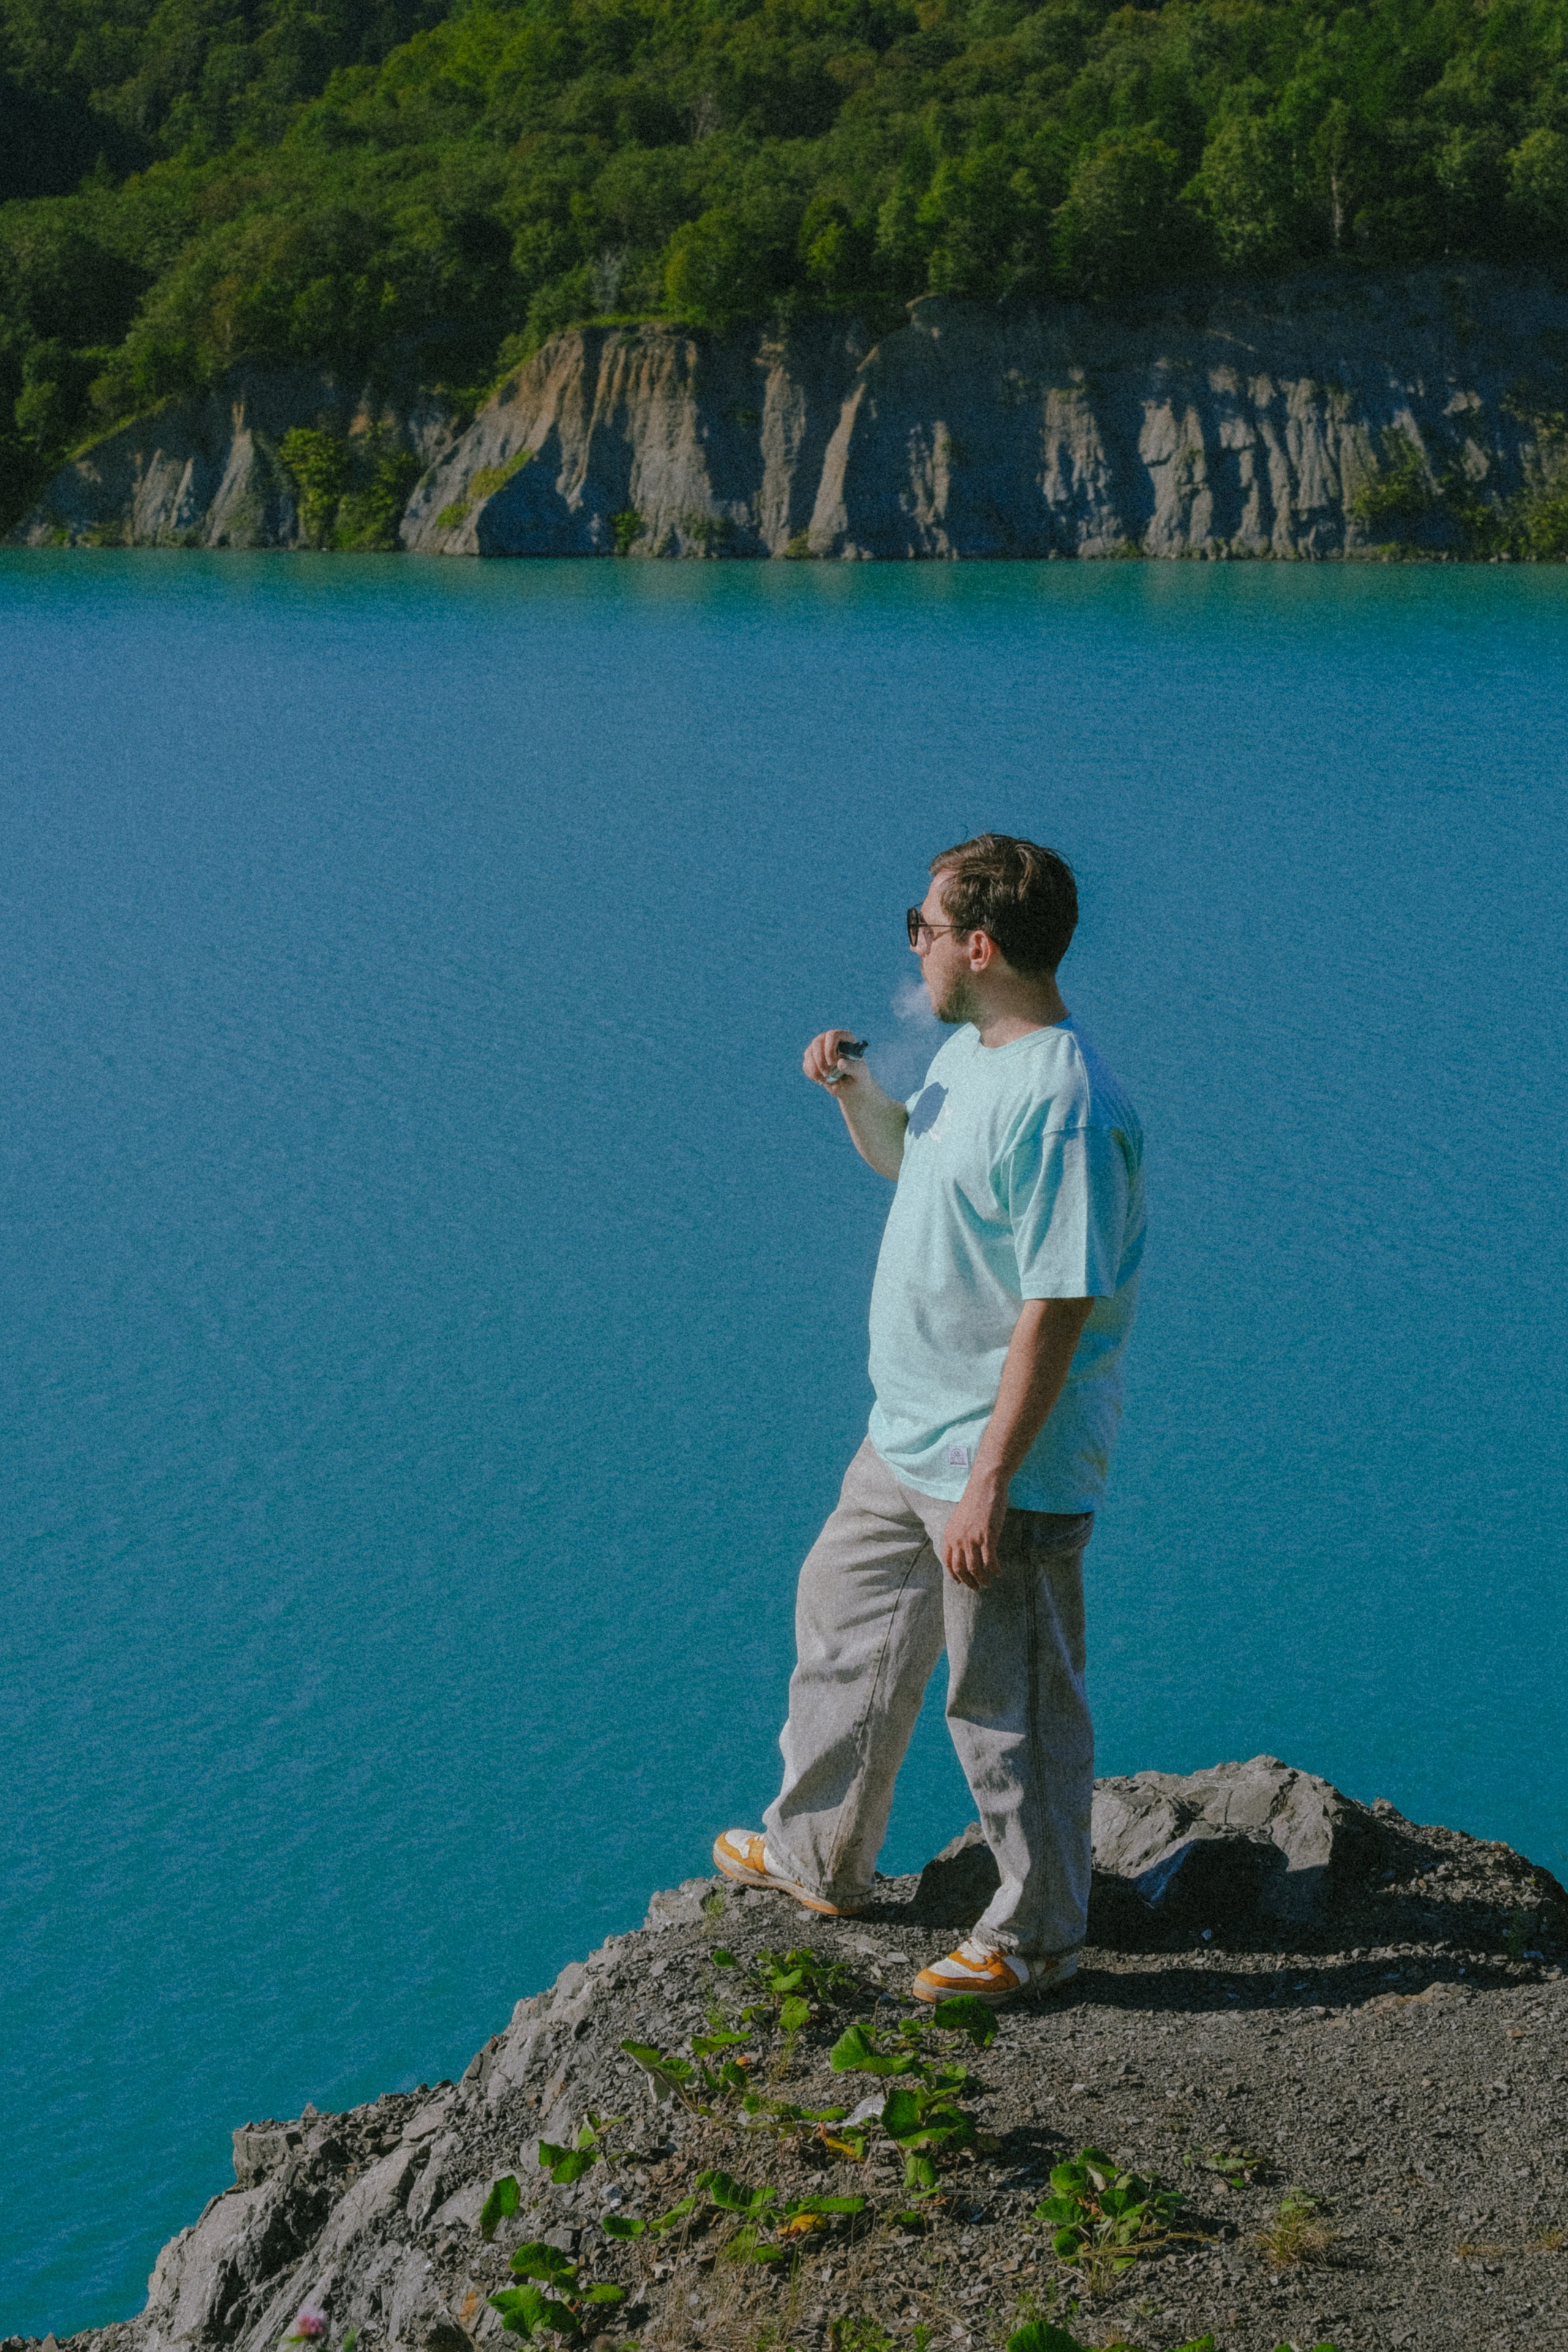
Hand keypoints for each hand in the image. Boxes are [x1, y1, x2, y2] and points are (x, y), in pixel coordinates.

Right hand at [803, 1029, 864, 1089]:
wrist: (852, 1087)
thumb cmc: (859, 1077)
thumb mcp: (860, 1073)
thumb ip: (853, 1068)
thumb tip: (840, 1063)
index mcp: (845, 1038)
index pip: (833, 1035)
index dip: (830, 1048)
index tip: (832, 1063)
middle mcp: (831, 1040)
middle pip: (817, 1042)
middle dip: (820, 1060)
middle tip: (827, 1074)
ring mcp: (820, 1049)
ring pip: (809, 1053)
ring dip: (815, 1069)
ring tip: (825, 1080)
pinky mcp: (812, 1060)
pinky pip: (806, 1064)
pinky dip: (812, 1074)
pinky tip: (821, 1080)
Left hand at [941, 1471, 1009, 1589]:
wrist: (985, 1485)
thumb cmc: (975, 1500)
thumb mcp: (960, 1519)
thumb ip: (959, 1534)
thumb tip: (963, 1549)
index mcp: (949, 1535)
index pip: (948, 1562)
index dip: (954, 1575)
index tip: (960, 1582)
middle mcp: (958, 1539)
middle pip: (961, 1569)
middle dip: (969, 1582)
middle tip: (977, 1588)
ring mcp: (972, 1539)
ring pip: (975, 1568)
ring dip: (982, 1579)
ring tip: (988, 1583)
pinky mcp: (987, 1537)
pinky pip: (990, 1561)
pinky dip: (995, 1570)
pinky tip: (999, 1573)